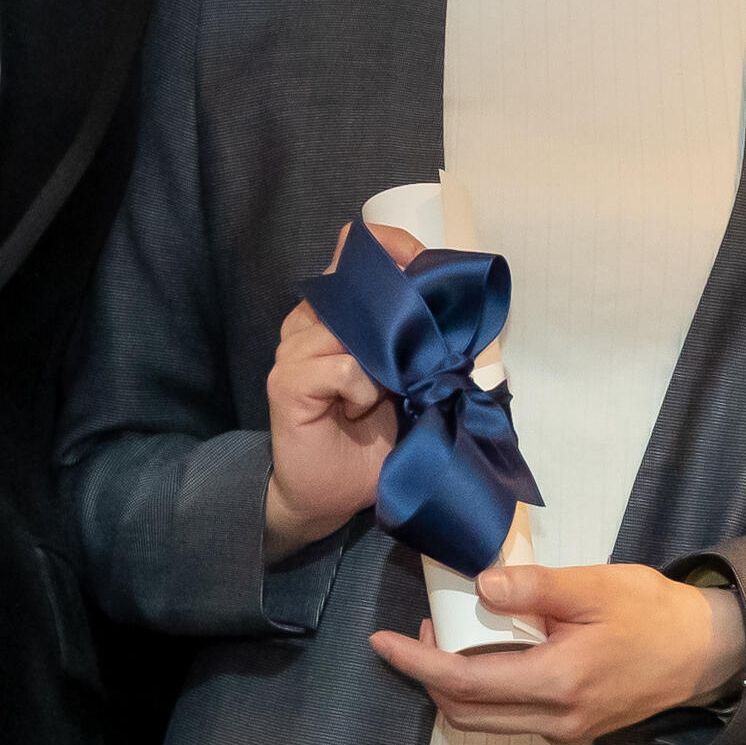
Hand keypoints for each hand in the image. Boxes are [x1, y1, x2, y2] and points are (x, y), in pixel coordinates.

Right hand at [264, 219, 423, 555]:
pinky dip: (362, 388)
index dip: (391, 249)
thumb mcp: (408, 381)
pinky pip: (340, 367)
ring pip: (348, 326)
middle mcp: (309, 323)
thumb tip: (458, 308)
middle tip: (412, 349)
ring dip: (381, 359)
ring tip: (383, 391)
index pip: (355, 258)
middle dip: (395, 308)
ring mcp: (294, 350)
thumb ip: (419, 341)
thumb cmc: (370, 440)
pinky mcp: (288, 381)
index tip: (421, 263)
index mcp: (336, 317)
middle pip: (353, 285)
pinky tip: (361, 408)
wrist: (327, 495)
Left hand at [370, 562, 744, 743]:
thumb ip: (534, 588)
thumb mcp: (595, 586)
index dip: (415, 663)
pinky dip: (487, 692)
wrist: (707, 652)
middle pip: (464, 712)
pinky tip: (495, 653)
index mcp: (558, 681)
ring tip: (456, 636)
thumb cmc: (653, 612)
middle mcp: (555, 719)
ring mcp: (565, 732)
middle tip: (426, 628)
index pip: (464, 681)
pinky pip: (511, 719)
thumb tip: (480, 586)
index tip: (381, 643)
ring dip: (456, 686)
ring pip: (484, 722)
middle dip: (430, 675)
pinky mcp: (573, 731)